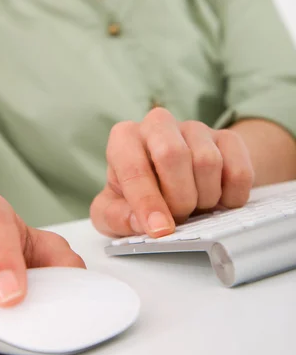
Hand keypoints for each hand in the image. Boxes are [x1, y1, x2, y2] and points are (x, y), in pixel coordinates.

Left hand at [91, 108, 254, 237]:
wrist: (176, 181)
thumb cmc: (139, 193)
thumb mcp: (115, 209)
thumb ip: (117, 217)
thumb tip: (140, 222)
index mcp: (125, 138)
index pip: (133, 166)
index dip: (147, 201)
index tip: (159, 229)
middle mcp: (158, 124)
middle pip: (173, 154)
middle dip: (179, 197)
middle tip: (180, 217)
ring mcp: (195, 128)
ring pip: (208, 161)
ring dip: (205, 198)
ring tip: (196, 207)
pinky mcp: (227, 138)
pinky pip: (239, 170)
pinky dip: (232, 197)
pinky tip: (219, 201)